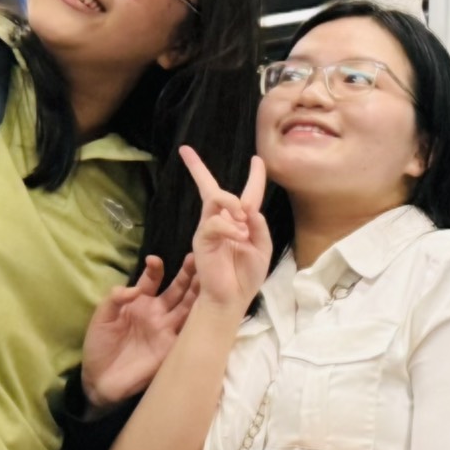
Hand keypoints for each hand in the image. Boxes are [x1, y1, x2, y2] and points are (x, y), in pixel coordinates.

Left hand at [81, 254, 200, 402]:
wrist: (100, 381)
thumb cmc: (99, 347)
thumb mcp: (101, 318)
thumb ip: (114, 299)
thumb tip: (133, 288)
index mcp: (140, 302)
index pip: (153, 279)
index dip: (156, 269)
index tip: (154, 260)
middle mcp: (158, 313)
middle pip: (177, 289)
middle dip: (188, 274)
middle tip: (198, 258)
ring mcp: (168, 329)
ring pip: (188, 306)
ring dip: (198, 292)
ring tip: (210, 276)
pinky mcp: (174, 347)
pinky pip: (190, 330)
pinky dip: (201, 319)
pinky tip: (210, 306)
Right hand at [179, 147, 272, 316]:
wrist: (232, 297)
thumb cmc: (247, 275)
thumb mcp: (263, 248)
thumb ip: (259, 226)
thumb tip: (250, 206)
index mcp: (243, 221)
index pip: (248, 192)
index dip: (254, 175)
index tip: (256, 159)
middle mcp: (224, 220)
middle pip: (211, 188)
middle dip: (197, 168)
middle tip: (185, 151)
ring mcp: (210, 228)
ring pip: (215, 198)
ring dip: (232, 202)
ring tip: (243, 219)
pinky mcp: (202, 239)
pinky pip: (214, 222)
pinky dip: (229, 226)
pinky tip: (239, 236)